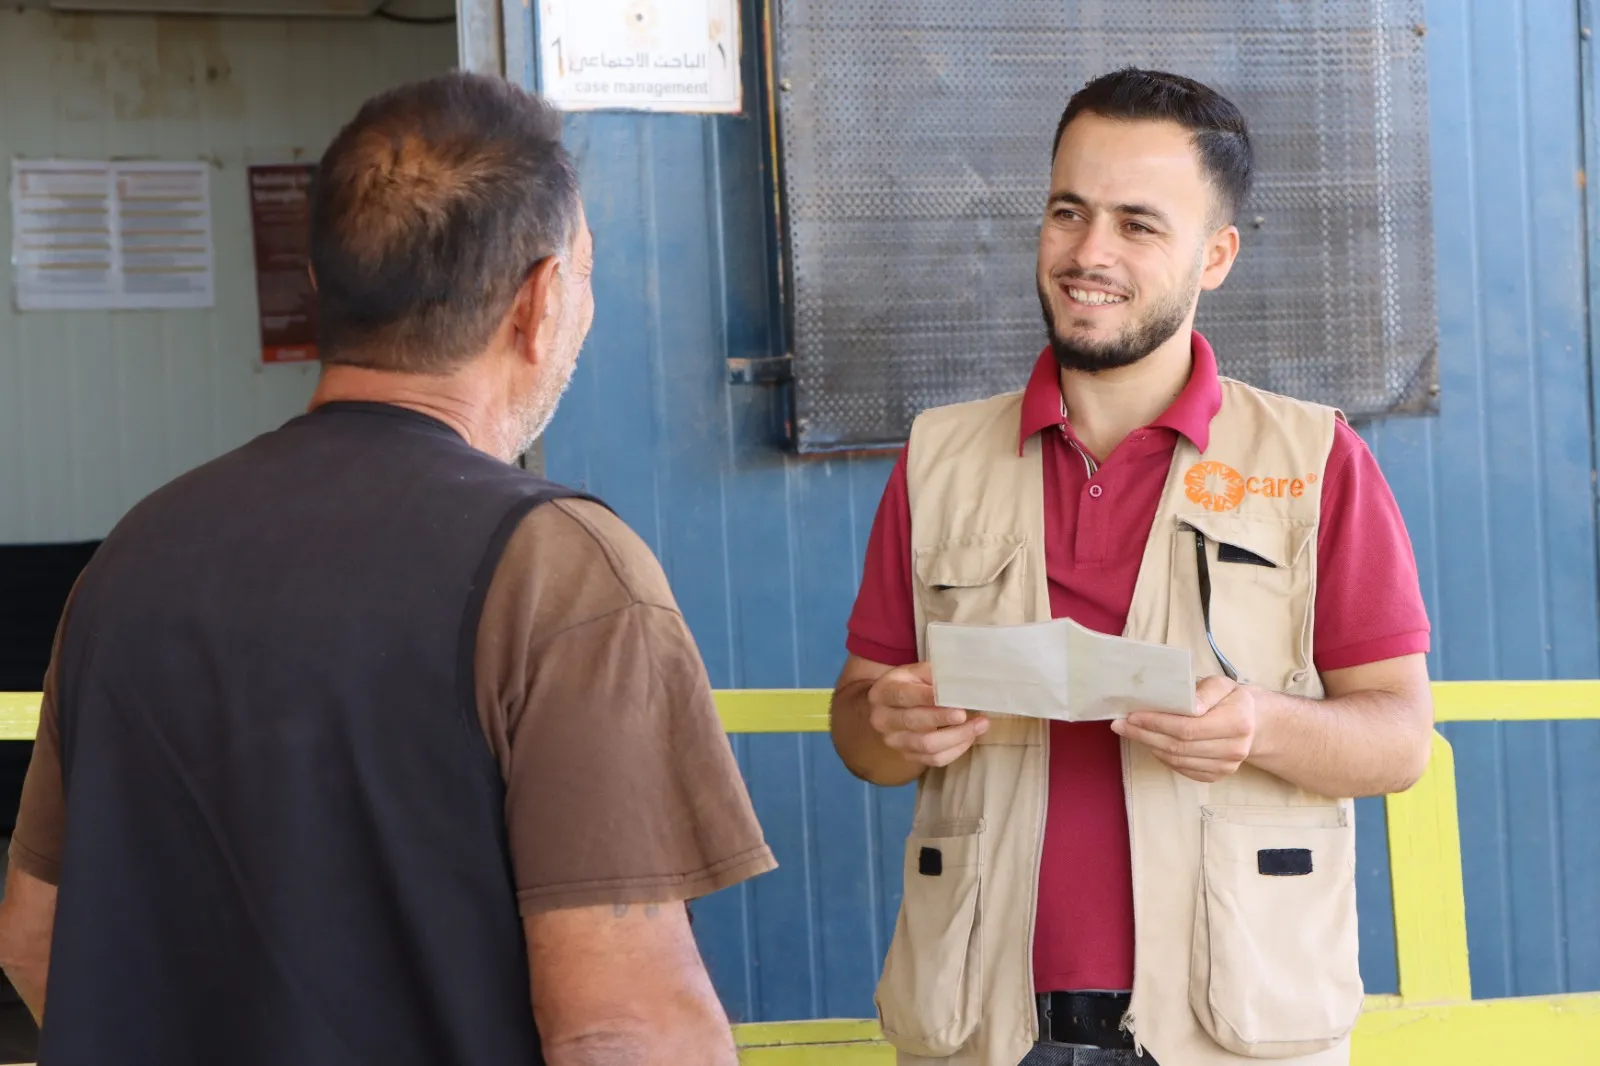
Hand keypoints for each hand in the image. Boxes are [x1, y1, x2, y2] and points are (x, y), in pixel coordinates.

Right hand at [867, 663, 988, 768]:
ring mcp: (893, 741)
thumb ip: (936, 676)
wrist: (893, 706)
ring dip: (957, 737)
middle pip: (915, 722)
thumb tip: (963, 685)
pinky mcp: (907, 756)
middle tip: (973, 715)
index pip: (905, 695)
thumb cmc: (910, 684)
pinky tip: (969, 738)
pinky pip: (934, 759)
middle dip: (946, 719)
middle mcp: (883, 719)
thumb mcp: (918, 672)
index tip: (954, 700)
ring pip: (927, 745)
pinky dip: (955, 750)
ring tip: (980, 726)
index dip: (929, 698)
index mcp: (883, 692)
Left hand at [1111, 676, 1258, 782]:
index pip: (1188, 728)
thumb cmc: (1229, 699)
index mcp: (1237, 722)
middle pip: (1179, 746)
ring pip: (1177, 759)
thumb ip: (1204, 692)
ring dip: (1149, 745)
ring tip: (1130, 732)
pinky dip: (1161, 756)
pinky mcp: (1216, 776)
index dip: (1157, 723)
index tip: (1132, 715)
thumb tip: (1189, 706)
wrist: (1250, 722)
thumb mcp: (1220, 684)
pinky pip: (1182, 769)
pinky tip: (1150, 742)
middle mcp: (1234, 749)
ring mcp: (1226, 766)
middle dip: (1145, 734)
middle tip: (1121, 724)